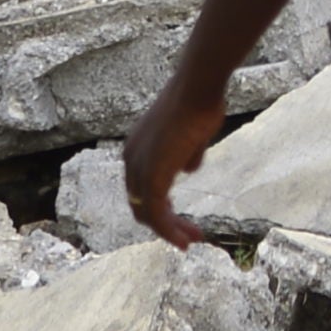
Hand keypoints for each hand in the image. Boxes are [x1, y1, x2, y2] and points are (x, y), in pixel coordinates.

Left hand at [126, 71, 232, 248]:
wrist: (197, 88)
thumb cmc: (199, 103)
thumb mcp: (191, 134)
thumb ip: (187, 154)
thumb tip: (188, 169)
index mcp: (137, 149)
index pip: (142, 188)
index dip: (161, 206)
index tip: (183, 218)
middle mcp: (132, 160)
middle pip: (141, 204)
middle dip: (165, 223)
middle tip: (189, 236)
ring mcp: (139, 169)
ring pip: (148, 213)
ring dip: (169, 230)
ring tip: (190, 241)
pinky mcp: (152, 177)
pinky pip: (157, 214)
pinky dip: (169, 230)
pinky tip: (185, 239)